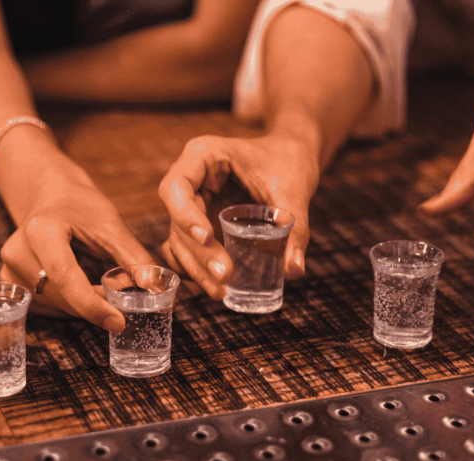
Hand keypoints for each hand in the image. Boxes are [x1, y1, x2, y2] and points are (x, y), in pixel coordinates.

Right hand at [0, 174, 154, 331]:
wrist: (49, 195)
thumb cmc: (81, 206)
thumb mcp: (110, 224)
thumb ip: (133, 256)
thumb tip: (155, 287)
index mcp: (41, 230)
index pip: (66, 277)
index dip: (93, 305)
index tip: (119, 321)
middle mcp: (17, 251)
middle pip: (61, 296)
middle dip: (95, 304)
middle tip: (121, 297)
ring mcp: (9, 268)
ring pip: (54, 306)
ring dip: (83, 306)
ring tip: (102, 287)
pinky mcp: (10, 282)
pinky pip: (45, 307)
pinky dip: (69, 305)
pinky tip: (83, 291)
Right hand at [157, 133, 316, 298]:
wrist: (290, 158)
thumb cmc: (288, 162)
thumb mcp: (294, 189)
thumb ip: (296, 227)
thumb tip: (294, 270)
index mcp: (203, 156)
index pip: (177, 186)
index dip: (185, 215)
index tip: (208, 238)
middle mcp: (191, 180)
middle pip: (177, 219)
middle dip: (199, 252)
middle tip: (225, 276)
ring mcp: (193, 204)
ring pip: (179, 240)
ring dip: (196, 268)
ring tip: (221, 292)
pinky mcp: (199, 223)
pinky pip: (187, 249)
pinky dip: (195, 268)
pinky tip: (212, 286)